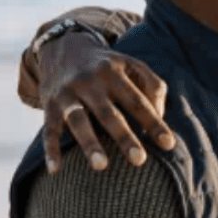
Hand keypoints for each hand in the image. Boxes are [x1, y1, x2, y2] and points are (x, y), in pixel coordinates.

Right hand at [38, 33, 173, 172]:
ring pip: (78, 120)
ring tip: (101, 166)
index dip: (154, 122)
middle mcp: (89, 82)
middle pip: (109, 113)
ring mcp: (67, 93)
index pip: (138, 101)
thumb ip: (153, 86)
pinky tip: (55, 170)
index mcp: (114, 73)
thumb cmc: (108, 66)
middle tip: (140, 160)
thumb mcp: (132, 65)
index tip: (168, 144)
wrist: (63, 46)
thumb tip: (159, 117)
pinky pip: (48, 129)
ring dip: (89, 143)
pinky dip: (51, 150)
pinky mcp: (49, 104)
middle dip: (124, 137)